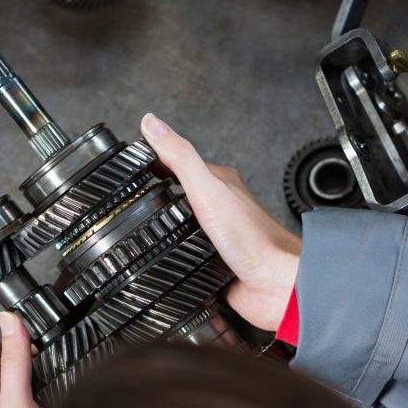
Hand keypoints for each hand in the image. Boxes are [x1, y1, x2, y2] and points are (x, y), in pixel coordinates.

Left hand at [0, 281, 44, 407]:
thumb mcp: (18, 402)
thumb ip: (15, 361)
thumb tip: (11, 319)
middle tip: (7, 278)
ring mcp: (4, 379)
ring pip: (0, 336)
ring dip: (11, 315)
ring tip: (30, 299)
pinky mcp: (21, 386)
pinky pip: (20, 352)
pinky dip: (30, 336)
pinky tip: (46, 335)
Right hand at [141, 114, 300, 330]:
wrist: (275, 284)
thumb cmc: (253, 239)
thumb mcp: (208, 190)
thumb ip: (181, 157)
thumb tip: (152, 122)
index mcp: (219, 184)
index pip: (181, 162)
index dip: (155, 158)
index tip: (131, 159)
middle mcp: (220, 208)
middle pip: (182, 194)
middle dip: (157, 194)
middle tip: (133, 191)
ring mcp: (217, 237)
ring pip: (185, 226)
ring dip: (166, 226)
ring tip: (142, 223)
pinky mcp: (214, 264)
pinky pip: (189, 256)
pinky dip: (176, 255)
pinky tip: (166, 257)